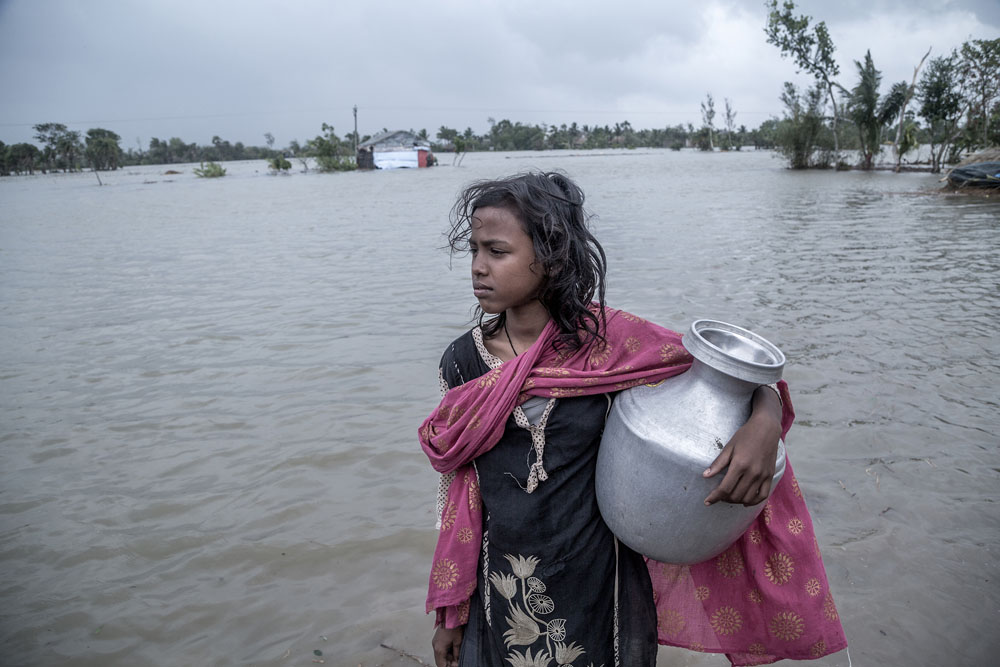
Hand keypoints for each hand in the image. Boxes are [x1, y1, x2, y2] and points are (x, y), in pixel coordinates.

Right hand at [432, 625, 463, 666]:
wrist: (449, 614)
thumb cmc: (454, 627)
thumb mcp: (458, 642)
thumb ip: (456, 653)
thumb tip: (457, 661)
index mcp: (439, 649)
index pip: (441, 665)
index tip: (455, 665)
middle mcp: (435, 646)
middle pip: (439, 661)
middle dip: (447, 663)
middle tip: (456, 661)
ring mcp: (435, 643)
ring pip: (439, 656)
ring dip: (446, 658)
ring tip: (456, 655)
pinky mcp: (436, 640)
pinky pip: (439, 650)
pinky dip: (445, 652)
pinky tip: (452, 650)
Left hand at [703, 387, 782, 506]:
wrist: (767, 428)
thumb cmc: (745, 435)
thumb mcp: (729, 447)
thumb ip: (718, 463)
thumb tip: (705, 476)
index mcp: (740, 464)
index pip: (725, 488)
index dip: (714, 497)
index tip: (707, 502)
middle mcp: (752, 472)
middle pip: (736, 495)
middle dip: (724, 499)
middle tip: (718, 495)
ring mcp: (763, 475)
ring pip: (748, 498)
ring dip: (737, 501)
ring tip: (729, 497)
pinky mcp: (770, 476)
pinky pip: (762, 495)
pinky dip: (753, 501)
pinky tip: (745, 501)